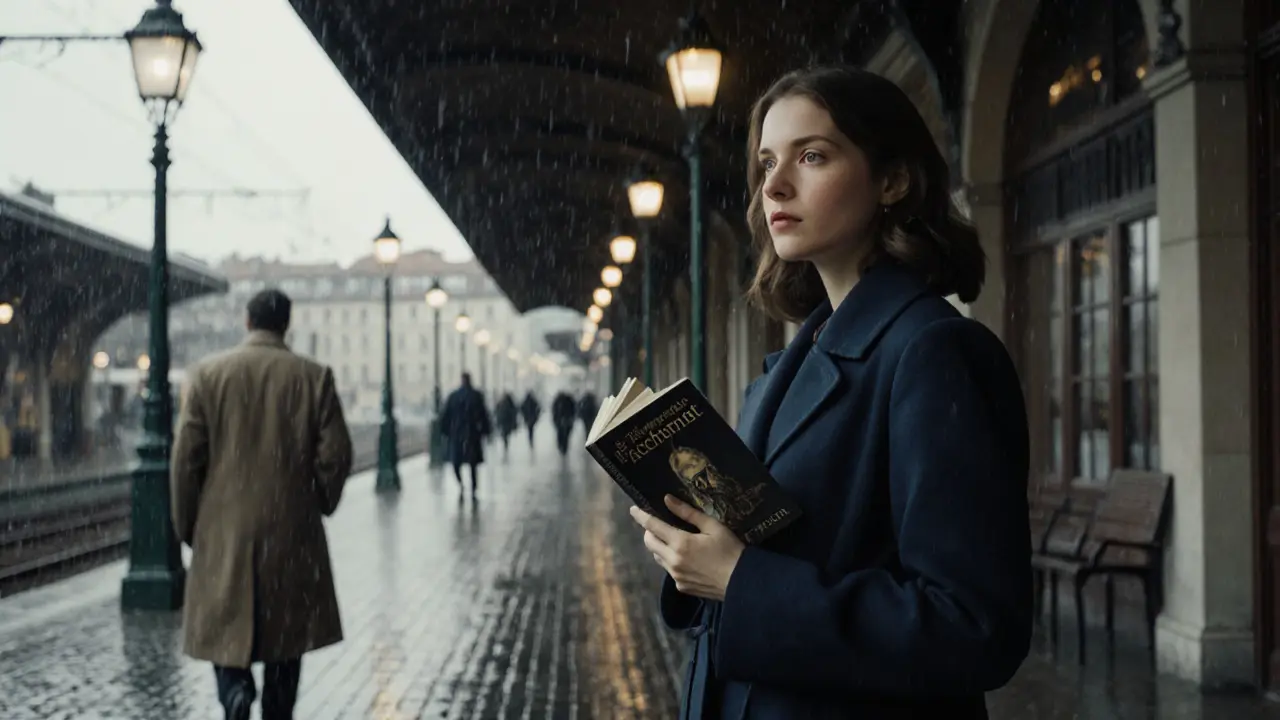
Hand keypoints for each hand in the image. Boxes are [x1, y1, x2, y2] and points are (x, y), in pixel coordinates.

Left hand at [629, 495, 745, 601]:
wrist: (741, 582)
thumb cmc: (730, 549)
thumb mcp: (713, 526)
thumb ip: (687, 513)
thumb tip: (667, 499)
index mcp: (680, 542)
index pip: (652, 526)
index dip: (641, 516)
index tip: (633, 509)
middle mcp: (672, 560)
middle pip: (649, 543)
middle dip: (649, 532)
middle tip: (659, 525)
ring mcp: (675, 576)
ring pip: (657, 557)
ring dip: (660, 547)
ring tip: (674, 541)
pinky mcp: (681, 587)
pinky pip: (669, 570)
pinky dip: (671, 561)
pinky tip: (687, 559)